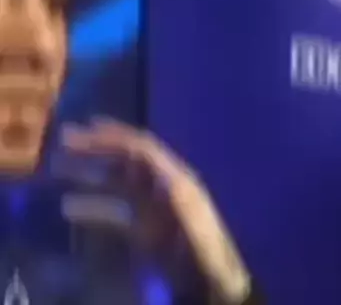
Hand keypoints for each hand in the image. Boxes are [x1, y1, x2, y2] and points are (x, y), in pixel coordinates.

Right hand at [62, 117, 250, 302]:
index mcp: (175, 178)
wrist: (212, 280)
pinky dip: (92, 208)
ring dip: (90, 173)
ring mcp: (151, 206)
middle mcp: (161, 185)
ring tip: (60, 167)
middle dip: (98, 147)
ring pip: (116, 183)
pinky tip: (69, 208)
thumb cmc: (206, 251)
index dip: (117, 136)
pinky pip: (114, 212)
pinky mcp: (143, 227)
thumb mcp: (196, 227)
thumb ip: (184, 204)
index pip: (143, 149)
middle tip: (66, 140)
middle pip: (126, 159)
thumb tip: (169, 182)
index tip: (88, 127)